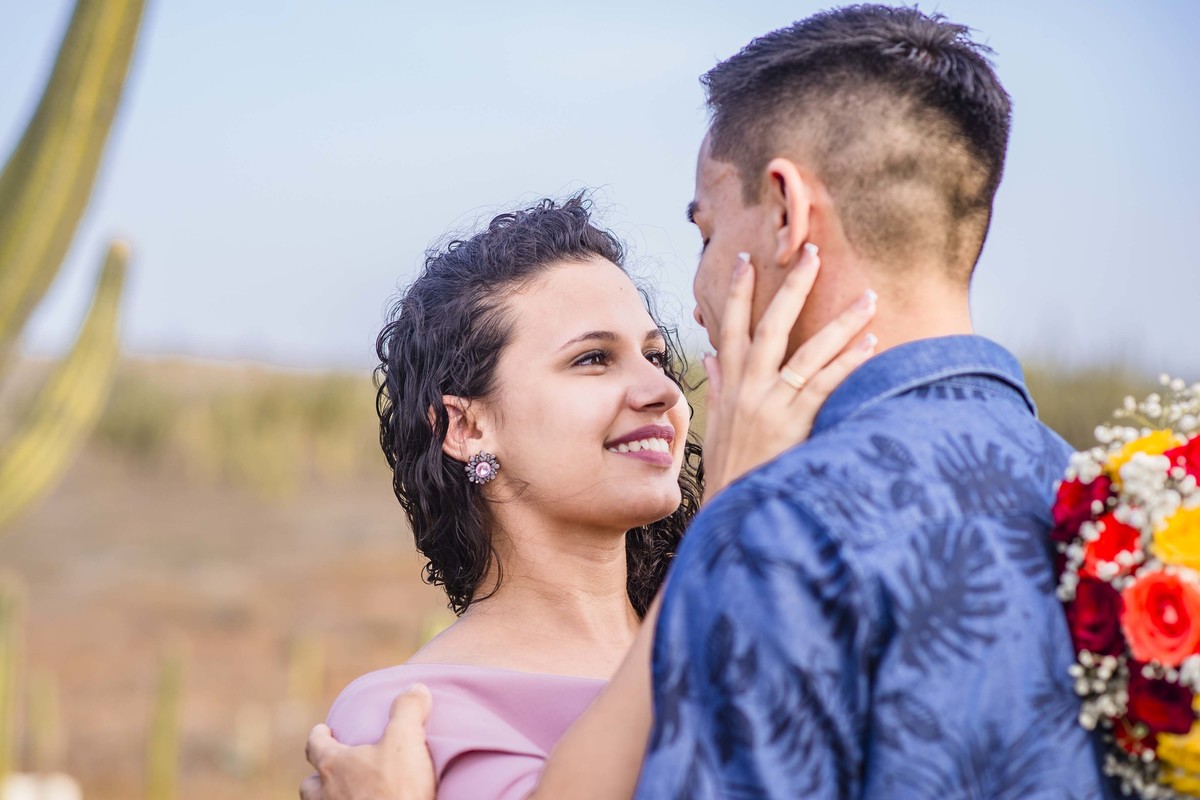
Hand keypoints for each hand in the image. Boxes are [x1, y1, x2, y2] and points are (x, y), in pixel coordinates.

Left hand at [301, 684, 435, 799]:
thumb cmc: (396, 791)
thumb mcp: (407, 741)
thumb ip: (408, 709)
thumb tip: (416, 687)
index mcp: (334, 765)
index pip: (315, 745)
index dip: (318, 736)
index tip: (322, 730)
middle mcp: (324, 794)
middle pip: (310, 783)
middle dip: (320, 775)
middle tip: (333, 769)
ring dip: (328, 799)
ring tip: (345, 795)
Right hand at [702, 244, 876, 498]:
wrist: (731, 508)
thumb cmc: (728, 468)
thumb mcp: (716, 423)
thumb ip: (718, 385)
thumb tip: (711, 356)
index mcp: (730, 384)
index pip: (730, 327)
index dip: (736, 292)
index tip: (745, 259)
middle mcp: (748, 387)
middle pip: (771, 325)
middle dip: (793, 287)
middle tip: (814, 252)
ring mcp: (771, 403)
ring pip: (809, 351)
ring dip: (842, 321)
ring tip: (869, 296)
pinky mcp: (794, 422)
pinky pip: (826, 384)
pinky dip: (848, 362)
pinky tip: (870, 343)